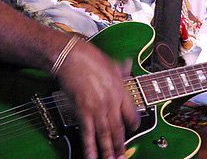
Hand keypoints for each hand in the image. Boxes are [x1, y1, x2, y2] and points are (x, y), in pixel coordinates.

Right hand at [56, 40, 139, 158]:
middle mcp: (111, 102)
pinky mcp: (83, 111)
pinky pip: (88, 134)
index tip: (133, 130)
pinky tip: (92, 157)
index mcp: (121, 90)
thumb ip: (120, 69)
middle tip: (123, 158)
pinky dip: (90, 148)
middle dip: (121, 146)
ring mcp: (98, 108)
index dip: (133, 124)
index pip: (132, 114)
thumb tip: (127, 66)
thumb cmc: (90, 58)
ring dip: (108, 151)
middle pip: (119, 129)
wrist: (72, 57)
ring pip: (105, 135)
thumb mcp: (111, 63)